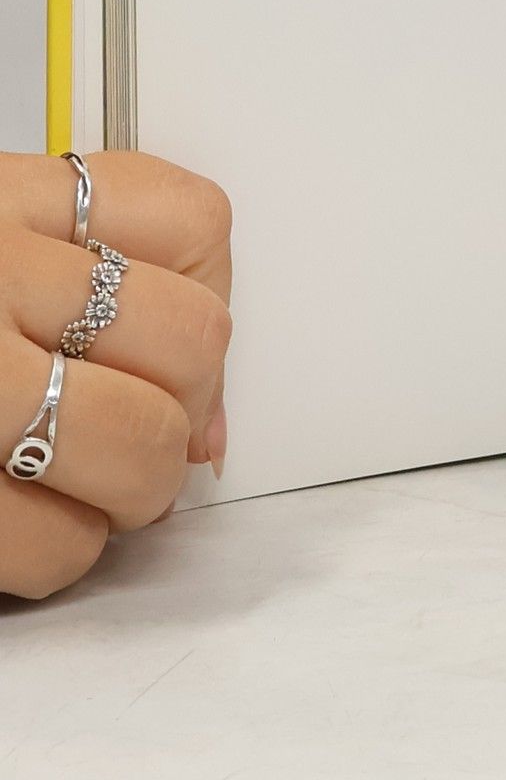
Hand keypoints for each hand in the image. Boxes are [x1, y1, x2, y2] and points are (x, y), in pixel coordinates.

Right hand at [0, 152, 231, 599]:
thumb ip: (87, 294)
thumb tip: (211, 424)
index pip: (191, 223)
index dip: (204, 299)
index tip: (174, 349)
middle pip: (190, 341)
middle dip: (178, 410)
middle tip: (131, 438)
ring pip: (142, 445)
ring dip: (127, 495)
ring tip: (74, 489)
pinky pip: (49, 543)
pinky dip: (50, 556)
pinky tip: (10, 531)